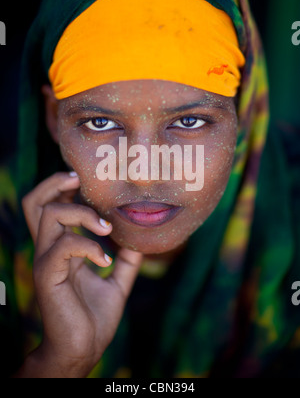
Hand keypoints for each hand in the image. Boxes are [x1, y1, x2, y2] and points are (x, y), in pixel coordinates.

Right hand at [18, 172, 142, 377]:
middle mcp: (49, 249)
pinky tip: (105, 260)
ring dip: (81, 213)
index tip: (87, 180)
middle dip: (56, 183)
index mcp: (62, 248)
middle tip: (80, 180)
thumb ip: (126, 259)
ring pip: (49, 215)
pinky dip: (89, 246)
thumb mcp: (117, 282)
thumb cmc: (95, 317)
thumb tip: (142, 239)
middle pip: (36, 202)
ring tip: (106, 228)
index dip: (62, 186)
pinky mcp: (48, 276)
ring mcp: (47, 261)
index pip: (50, 206)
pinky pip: (64, 246)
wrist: (84, 349)